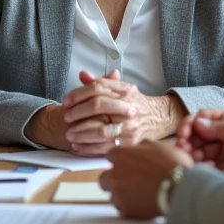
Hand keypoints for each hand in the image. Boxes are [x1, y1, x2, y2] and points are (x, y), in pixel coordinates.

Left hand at [61, 70, 183, 154]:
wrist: (158, 117)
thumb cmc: (134, 103)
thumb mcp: (120, 89)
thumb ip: (100, 82)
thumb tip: (82, 74)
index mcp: (124, 90)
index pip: (98, 87)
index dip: (78, 93)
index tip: (66, 101)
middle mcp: (127, 105)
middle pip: (98, 105)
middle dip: (78, 112)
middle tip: (66, 118)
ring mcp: (130, 125)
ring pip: (100, 130)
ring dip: (81, 133)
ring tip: (69, 136)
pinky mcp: (130, 142)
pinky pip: (106, 147)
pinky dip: (89, 149)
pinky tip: (78, 147)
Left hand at [99, 141, 193, 218]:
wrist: (179, 188)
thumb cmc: (172, 164)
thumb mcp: (159, 146)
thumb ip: (143, 145)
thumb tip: (139, 147)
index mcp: (121, 155)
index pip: (110, 155)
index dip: (120, 159)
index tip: (127, 162)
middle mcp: (115, 174)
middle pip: (104, 178)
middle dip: (114, 179)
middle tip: (129, 181)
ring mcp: (118, 193)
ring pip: (112, 195)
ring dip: (122, 195)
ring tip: (139, 195)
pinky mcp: (125, 210)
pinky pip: (123, 209)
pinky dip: (130, 207)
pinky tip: (142, 204)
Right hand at [176, 109, 223, 173]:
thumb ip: (220, 127)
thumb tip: (196, 122)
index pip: (201, 118)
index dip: (189, 125)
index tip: (182, 135)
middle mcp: (220, 134)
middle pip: (196, 135)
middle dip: (187, 141)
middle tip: (183, 150)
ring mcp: (220, 151)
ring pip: (198, 150)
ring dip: (192, 154)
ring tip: (192, 160)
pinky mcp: (221, 167)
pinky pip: (204, 165)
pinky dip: (199, 166)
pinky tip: (201, 168)